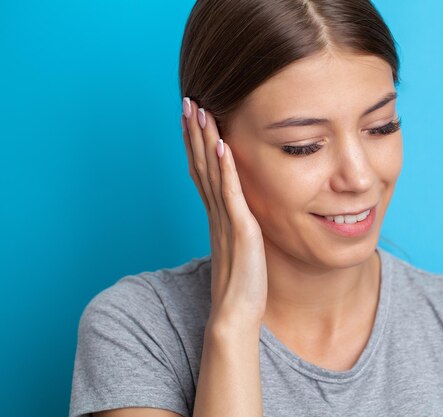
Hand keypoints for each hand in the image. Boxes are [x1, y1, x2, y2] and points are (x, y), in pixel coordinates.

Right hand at [181, 97, 267, 331]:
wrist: (235, 314)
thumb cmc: (240, 286)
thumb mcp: (239, 249)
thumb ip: (238, 227)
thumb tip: (243, 216)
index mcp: (218, 216)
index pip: (203, 172)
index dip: (196, 144)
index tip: (193, 117)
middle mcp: (217, 213)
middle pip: (201, 165)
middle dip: (194, 132)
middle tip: (188, 102)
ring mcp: (226, 220)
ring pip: (211, 172)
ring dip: (204, 140)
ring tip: (199, 110)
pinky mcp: (240, 230)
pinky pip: (230, 194)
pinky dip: (225, 168)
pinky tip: (222, 145)